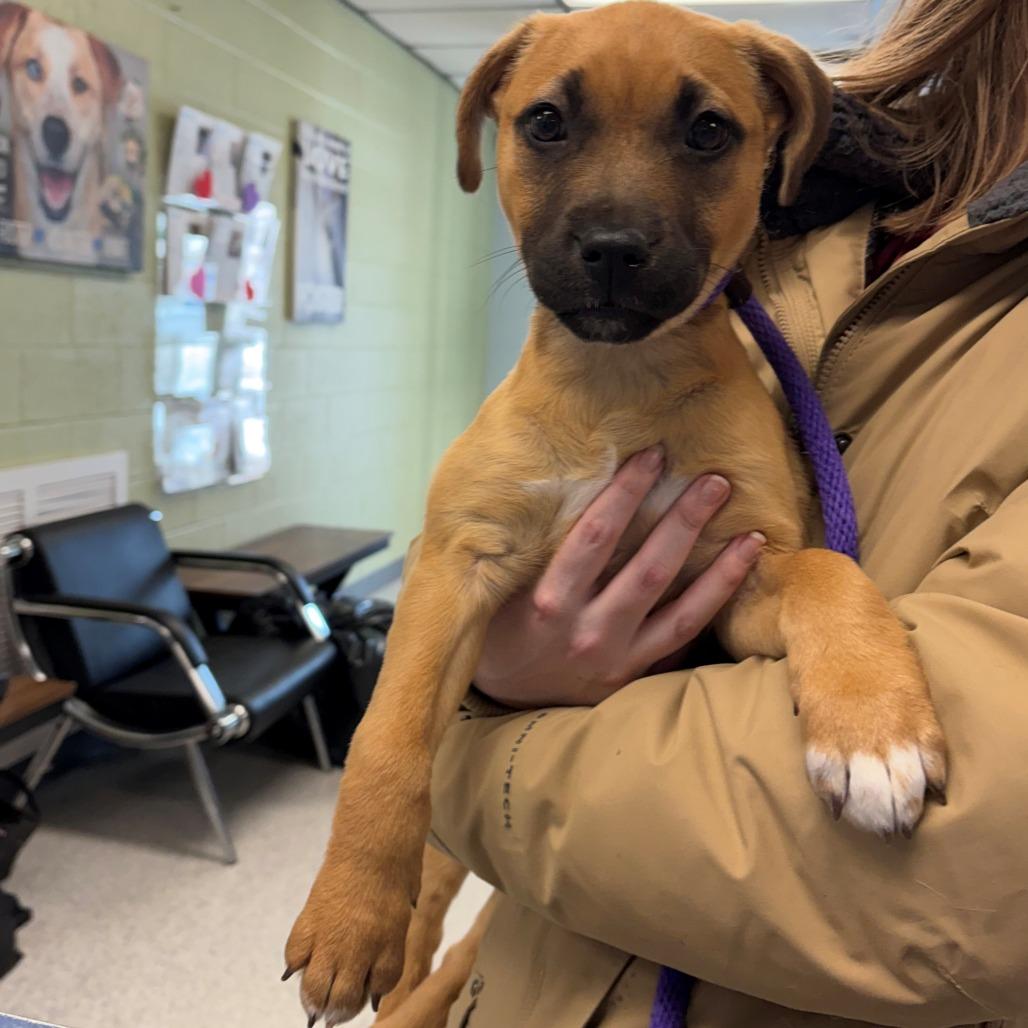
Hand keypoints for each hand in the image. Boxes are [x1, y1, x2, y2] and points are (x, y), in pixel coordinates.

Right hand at [474, 447, 764, 707]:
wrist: (502, 696)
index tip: (652, 457)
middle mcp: (588, 632)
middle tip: (716, 481)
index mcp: (550, 602)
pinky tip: (739, 580)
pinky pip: (682, 640)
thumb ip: (538, 547)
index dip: (625, 495)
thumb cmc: (502, 626)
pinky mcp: (634, 677)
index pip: (594, 538)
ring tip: (751, 535)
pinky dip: (712, 608)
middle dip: (685, 522)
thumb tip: (568, 482)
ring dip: (720, 571)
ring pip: (681, 613)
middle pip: (649, 570)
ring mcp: (617, 659)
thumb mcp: (504, 585)